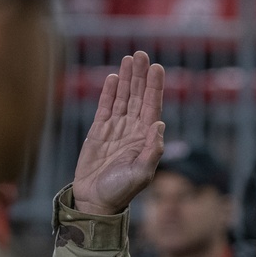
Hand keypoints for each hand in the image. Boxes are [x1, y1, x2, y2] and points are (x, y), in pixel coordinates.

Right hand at [73, 51, 164, 214]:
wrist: (95, 201)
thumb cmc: (121, 191)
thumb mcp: (142, 173)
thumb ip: (153, 150)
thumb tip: (160, 124)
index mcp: (145, 138)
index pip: (153, 106)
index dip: (155, 87)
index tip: (157, 67)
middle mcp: (133, 130)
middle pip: (138, 97)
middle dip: (140, 76)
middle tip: (141, 54)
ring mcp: (116, 129)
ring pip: (123, 98)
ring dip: (126, 79)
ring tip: (129, 59)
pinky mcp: (98, 132)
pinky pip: (105, 107)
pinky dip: (109, 93)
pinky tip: (112, 78)